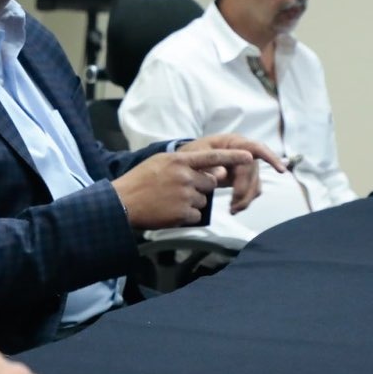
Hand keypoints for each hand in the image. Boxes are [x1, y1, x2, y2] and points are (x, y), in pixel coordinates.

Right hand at [112, 147, 255, 228]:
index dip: (233, 157)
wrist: (122, 203)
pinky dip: (186, 216)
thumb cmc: (139, 181)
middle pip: (209, 183)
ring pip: (203, 200)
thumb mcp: (160, 163)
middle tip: (176, 190)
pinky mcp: (183, 213)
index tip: (250, 156)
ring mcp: (185, 195)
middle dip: (199, 187)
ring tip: (169, 201)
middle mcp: (185, 176)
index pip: (212, 157)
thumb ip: (187, 165)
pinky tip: (169, 212)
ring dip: (192, 203)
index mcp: (179, 161)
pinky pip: (197, 215)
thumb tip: (215, 171)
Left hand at [182, 134, 282, 211]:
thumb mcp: (196, 156)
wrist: (190, 160)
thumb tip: (222, 175)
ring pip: (255, 183)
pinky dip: (247, 199)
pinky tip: (236, 207)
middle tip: (233, 206)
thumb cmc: (194, 154)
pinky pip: (253, 189)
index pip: (256, 148)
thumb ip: (208, 165)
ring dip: (247, 198)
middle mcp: (244, 152)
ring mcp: (247, 164)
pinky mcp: (246, 176)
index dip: (270, 158)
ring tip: (233, 209)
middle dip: (245, 190)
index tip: (281, 170)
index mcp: (233, 142)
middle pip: (253, 171)